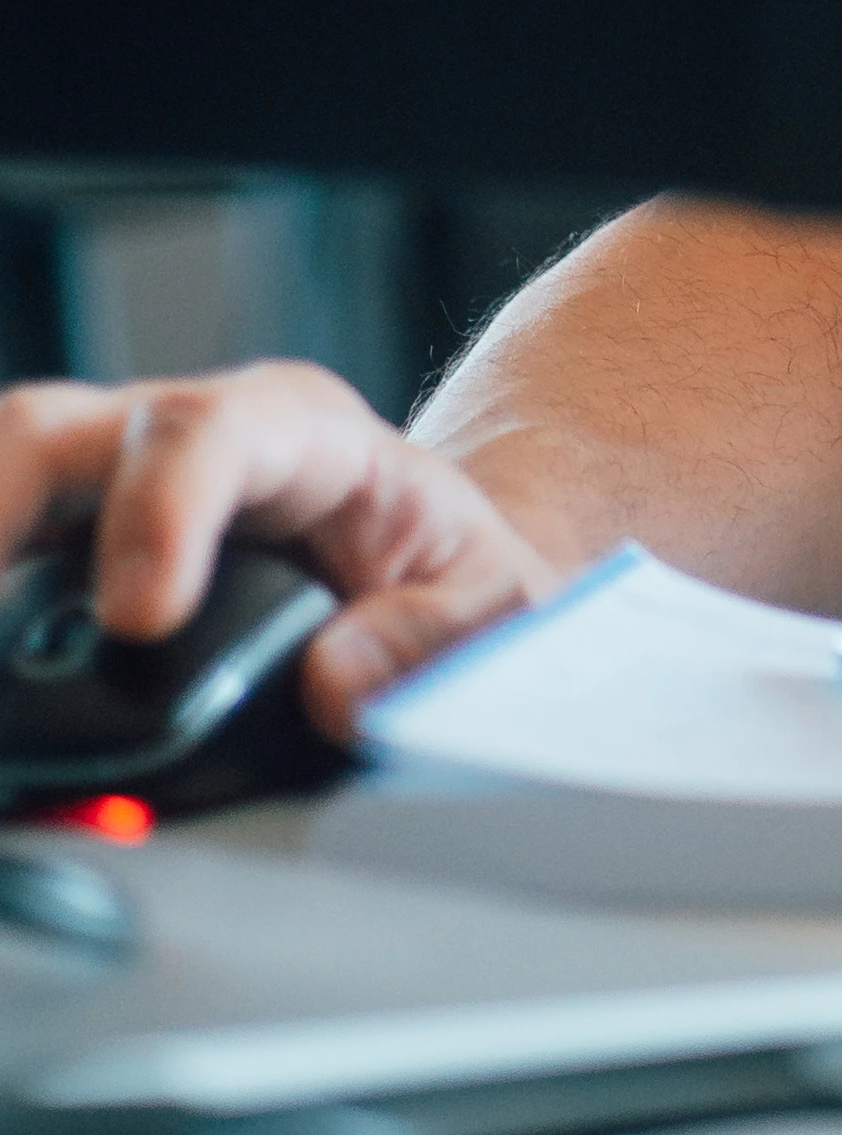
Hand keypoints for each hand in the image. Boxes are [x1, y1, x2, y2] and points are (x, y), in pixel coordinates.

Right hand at [0, 363, 557, 738]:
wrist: (427, 566)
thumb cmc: (451, 572)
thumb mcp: (499, 599)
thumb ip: (438, 637)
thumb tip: (335, 684)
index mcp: (301, 432)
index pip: (209, 432)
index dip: (162, 510)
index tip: (140, 613)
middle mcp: (182, 440)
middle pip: (53, 434)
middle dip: (1, 507)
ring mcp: (109, 489)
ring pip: (7, 479)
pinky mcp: (67, 546)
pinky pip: (6, 547)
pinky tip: (4, 702)